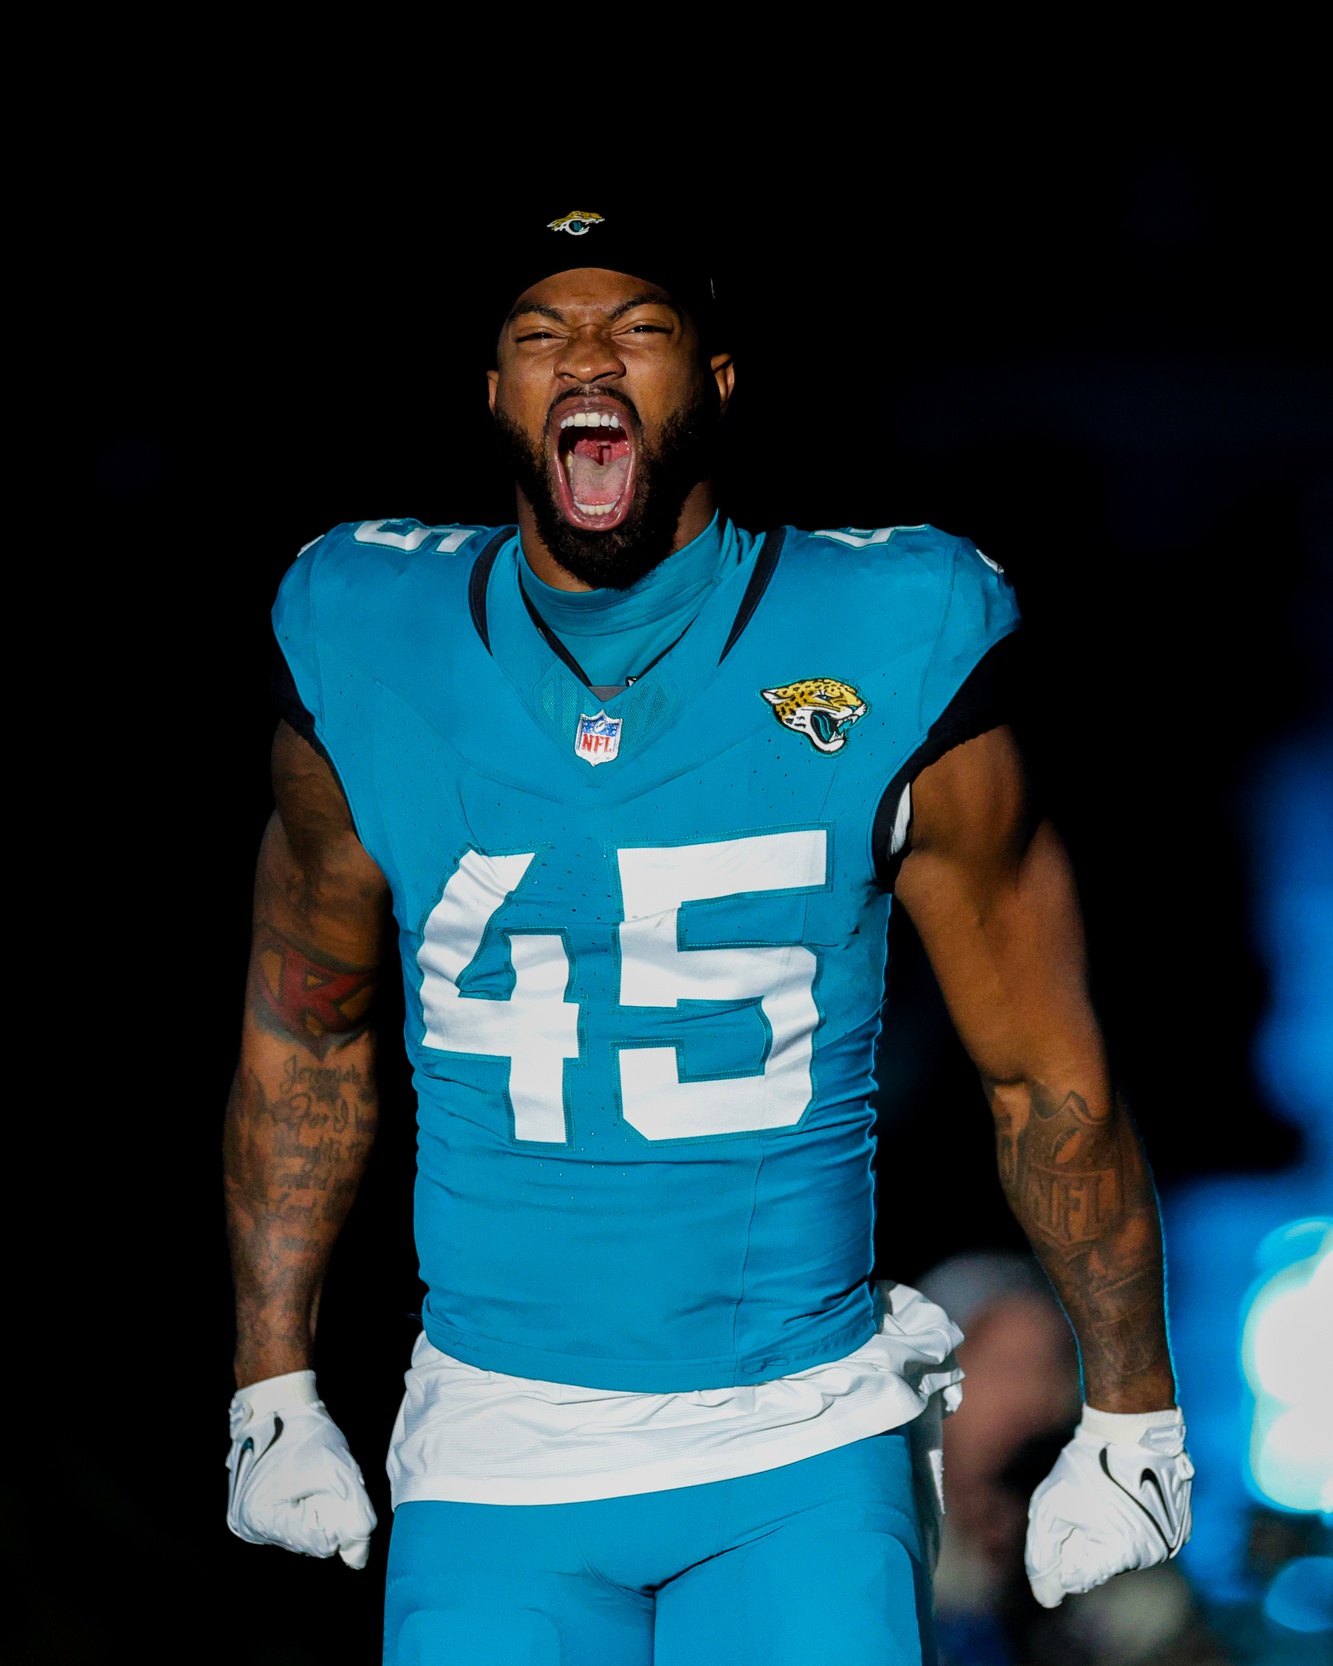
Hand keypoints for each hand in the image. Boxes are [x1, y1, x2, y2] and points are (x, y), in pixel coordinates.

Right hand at [226, 1370, 377, 1569]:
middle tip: (321, 1480)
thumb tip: (358, 1560)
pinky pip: (289, 1522)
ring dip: (314, 1511)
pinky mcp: (252, 1511)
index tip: (334, 1488)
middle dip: (325, 1514)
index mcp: (263, 1520)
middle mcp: (249, 1527)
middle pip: (309, 1542)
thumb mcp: (341, 1473)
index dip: (340, 1518)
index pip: (322, 1544)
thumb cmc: (307, 1435)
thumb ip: (357, 1517)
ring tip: (308, 1478)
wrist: (276, 1405)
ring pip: (300, 1534)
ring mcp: (247, 1520)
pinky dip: (303, 1507)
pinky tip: (300, 1483)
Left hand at [1025, 1405, 1192, 1607]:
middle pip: (1100, 1565)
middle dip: (1082, 1540)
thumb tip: (1046, 1598)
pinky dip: (1125, 1521)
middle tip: (1082, 1502)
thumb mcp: (1050, 1507)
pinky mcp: (1177, 1525)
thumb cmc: (1087, 1465)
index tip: (1065, 1518)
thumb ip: (1043, 1555)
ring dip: (1104, 1531)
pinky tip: (1121, 1494)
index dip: (1061, 1549)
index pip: (1077, 1577)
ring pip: (1121, 1552)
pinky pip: (1142, 1535)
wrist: (1131, 1427)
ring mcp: (1170, 1541)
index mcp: (1122, 1554)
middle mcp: (1153, 1554)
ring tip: (1103, 1494)